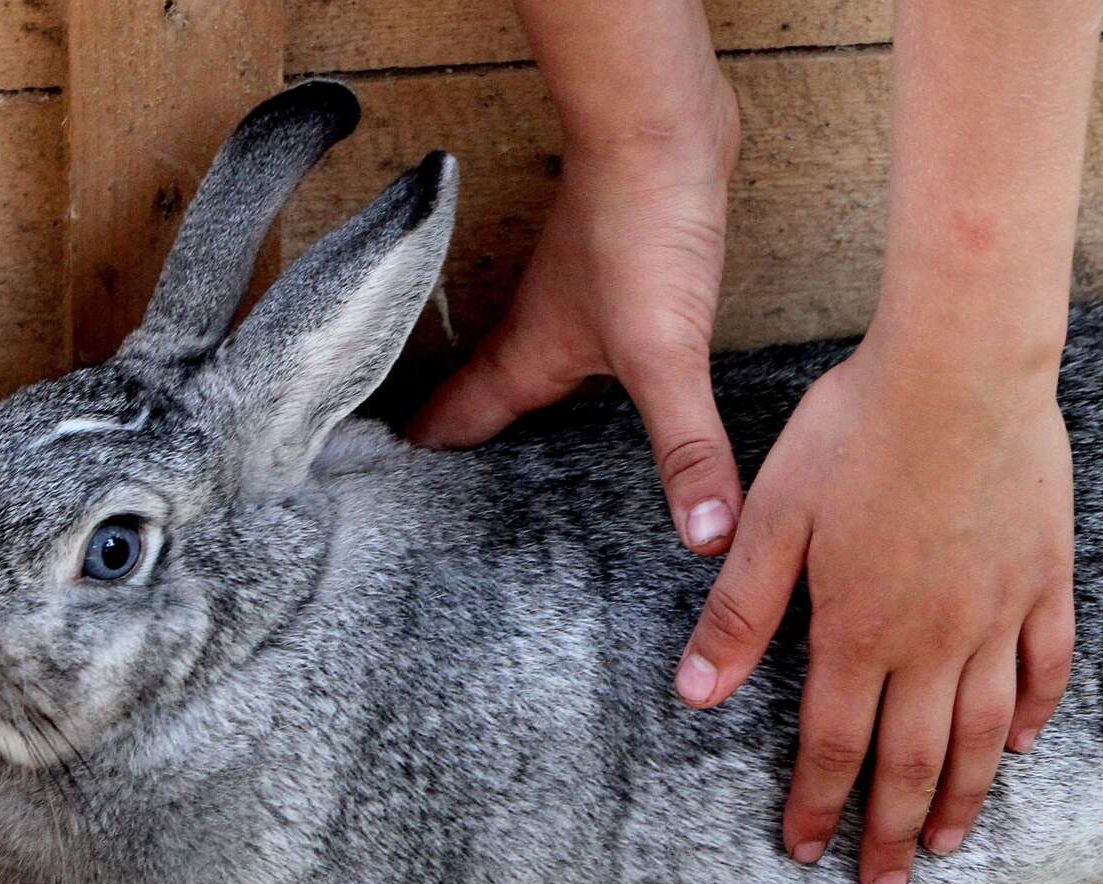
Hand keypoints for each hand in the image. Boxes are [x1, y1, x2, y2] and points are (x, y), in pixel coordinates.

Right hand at [407, 83, 746, 553]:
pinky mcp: (620, 278)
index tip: (395, 518)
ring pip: (532, 371)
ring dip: (521, 414)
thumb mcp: (662, 355)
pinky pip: (587, 344)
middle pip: (486, 404)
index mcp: (526, 358)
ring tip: (519, 464)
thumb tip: (706, 538)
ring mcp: (577, 302)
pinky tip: (611, 390)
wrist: (662, 126)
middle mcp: (539, 333)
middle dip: (466, 455)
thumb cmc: (637, 226)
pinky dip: (584, 377)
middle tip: (450, 510)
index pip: (454, 423)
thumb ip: (684, 449)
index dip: (424, 468)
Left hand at [674, 339, 1075, 883]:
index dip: (818, 806)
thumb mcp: (775, 515)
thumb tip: (693, 694)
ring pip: (984, 731)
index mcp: (859, 628)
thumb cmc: (856, 428)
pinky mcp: (1044, 576)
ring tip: (948, 843)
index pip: (834, 745)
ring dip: (963, 795)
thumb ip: (741, 611)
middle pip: (912, 760)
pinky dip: (1034, 713)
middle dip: (891, 831)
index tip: (804, 851)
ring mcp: (998, 612)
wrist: (962, 363)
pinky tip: (1023, 745)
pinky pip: (1044, 665)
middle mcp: (934, 639)